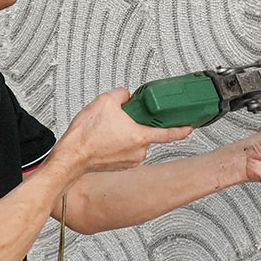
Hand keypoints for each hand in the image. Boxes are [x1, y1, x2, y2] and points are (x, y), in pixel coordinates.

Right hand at [56, 87, 192, 173]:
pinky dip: (117, 144)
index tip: (189, 126)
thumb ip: (122, 94)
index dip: (182, 128)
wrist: (71, 156)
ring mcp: (129, 160)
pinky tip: (104, 139)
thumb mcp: (105, 101)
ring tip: (107, 130)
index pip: (170, 133)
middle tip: (121, 120)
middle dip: (136, 125)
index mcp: (140, 136)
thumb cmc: (86, 136)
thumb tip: (126, 95)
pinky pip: (124, 151)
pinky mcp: (119, 166)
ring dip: (125, 135)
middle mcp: (138, 151)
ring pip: (134, 142)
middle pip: (146, 133)